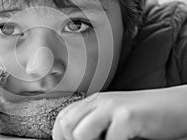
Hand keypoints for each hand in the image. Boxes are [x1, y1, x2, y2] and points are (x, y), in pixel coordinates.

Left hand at [53, 87, 186, 139]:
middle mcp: (100, 101)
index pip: (62, 118)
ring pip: (80, 133)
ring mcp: (113, 107)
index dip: (61, 137)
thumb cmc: (145, 116)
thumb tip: (76, 139)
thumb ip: (95, 125)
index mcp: (94, 102)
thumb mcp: (113, 118)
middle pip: (66, 124)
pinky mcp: (127, 116)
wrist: (176, 106)